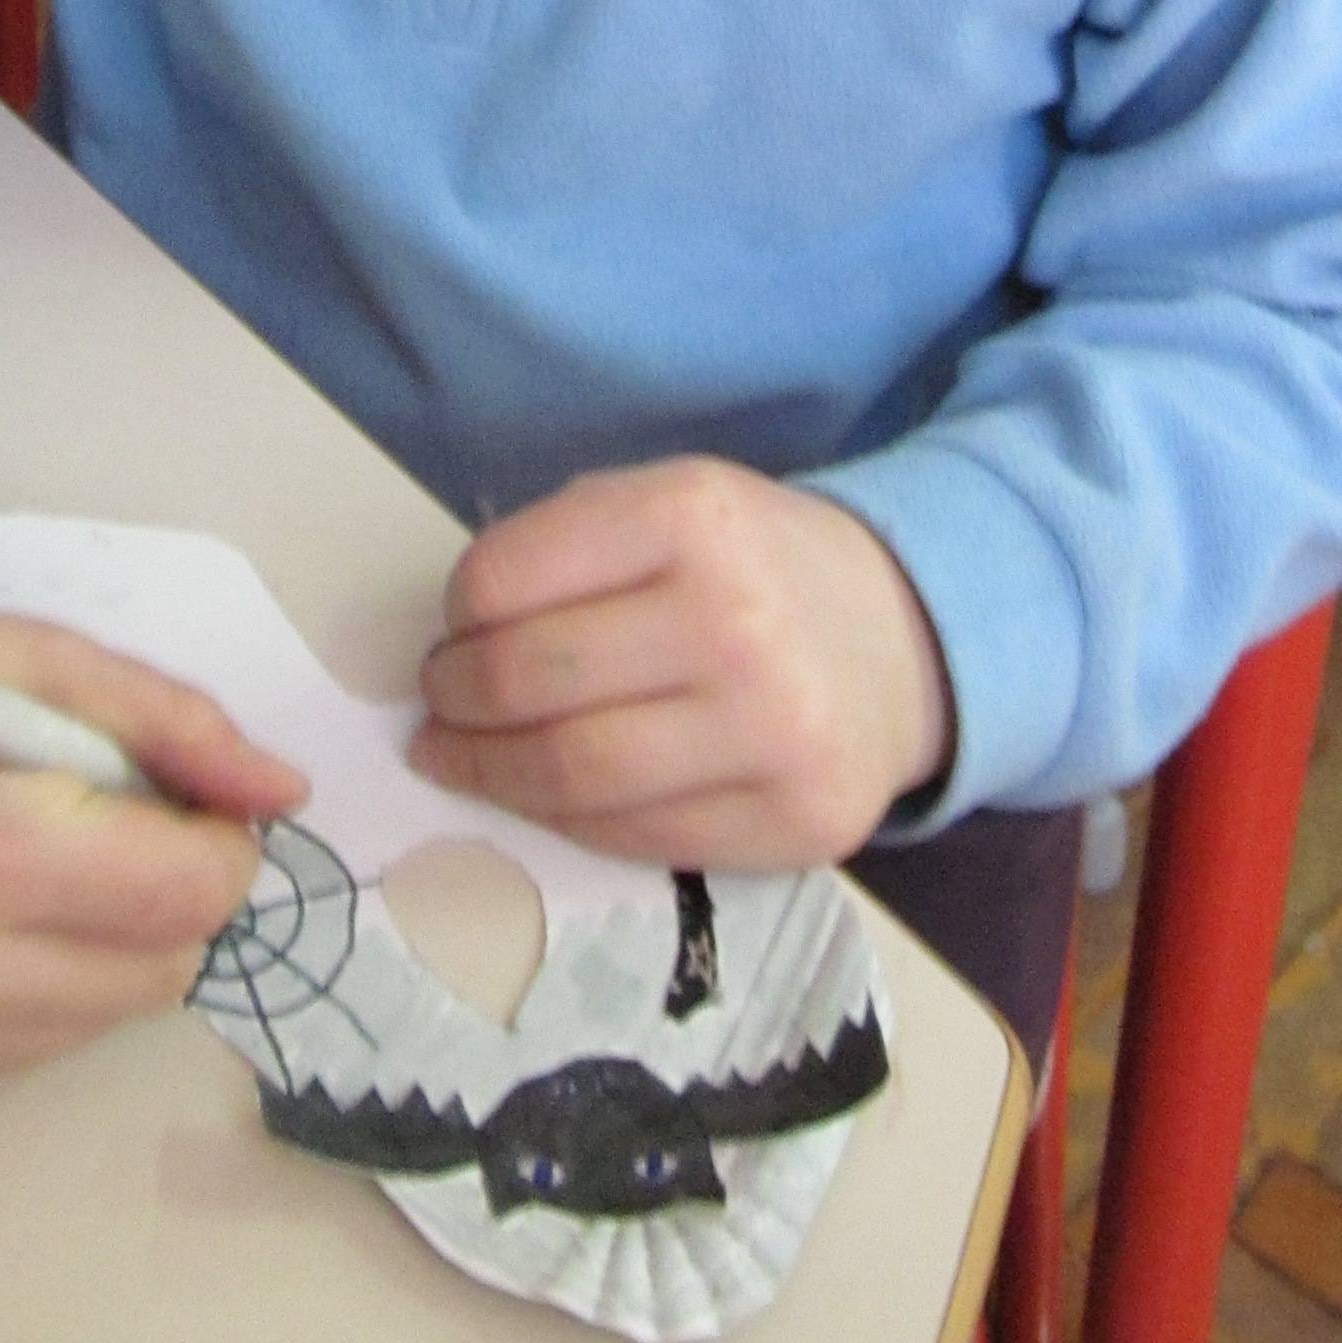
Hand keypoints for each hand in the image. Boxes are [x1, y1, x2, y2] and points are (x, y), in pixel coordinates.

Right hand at [0, 605, 305, 1101]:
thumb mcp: (35, 659)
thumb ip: (173, 723)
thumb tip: (285, 795)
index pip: (193, 892)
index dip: (216, 838)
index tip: (180, 796)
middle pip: (167, 963)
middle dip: (167, 889)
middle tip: (103, 822)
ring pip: (113, 1012)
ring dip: (110, 940)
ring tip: (29, 863)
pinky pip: (39, 1044)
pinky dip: (44, 980)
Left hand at [411, 460, 952, 871]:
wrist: (901, 641)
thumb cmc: (752, 565)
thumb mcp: (670, 504)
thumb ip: (566, 549)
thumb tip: (450, 639)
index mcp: (692, 515)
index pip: (506, 578)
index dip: (455, 615)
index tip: (450, 632)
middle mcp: (737, 621)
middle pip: (529, 683)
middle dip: (455, 699)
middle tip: (440, 703)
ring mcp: (774, 733)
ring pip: (571, 777)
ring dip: (487, 773)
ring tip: (460, 756)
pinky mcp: (793, 824)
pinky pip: (634, 838)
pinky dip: (562, 821)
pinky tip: (541, 795)